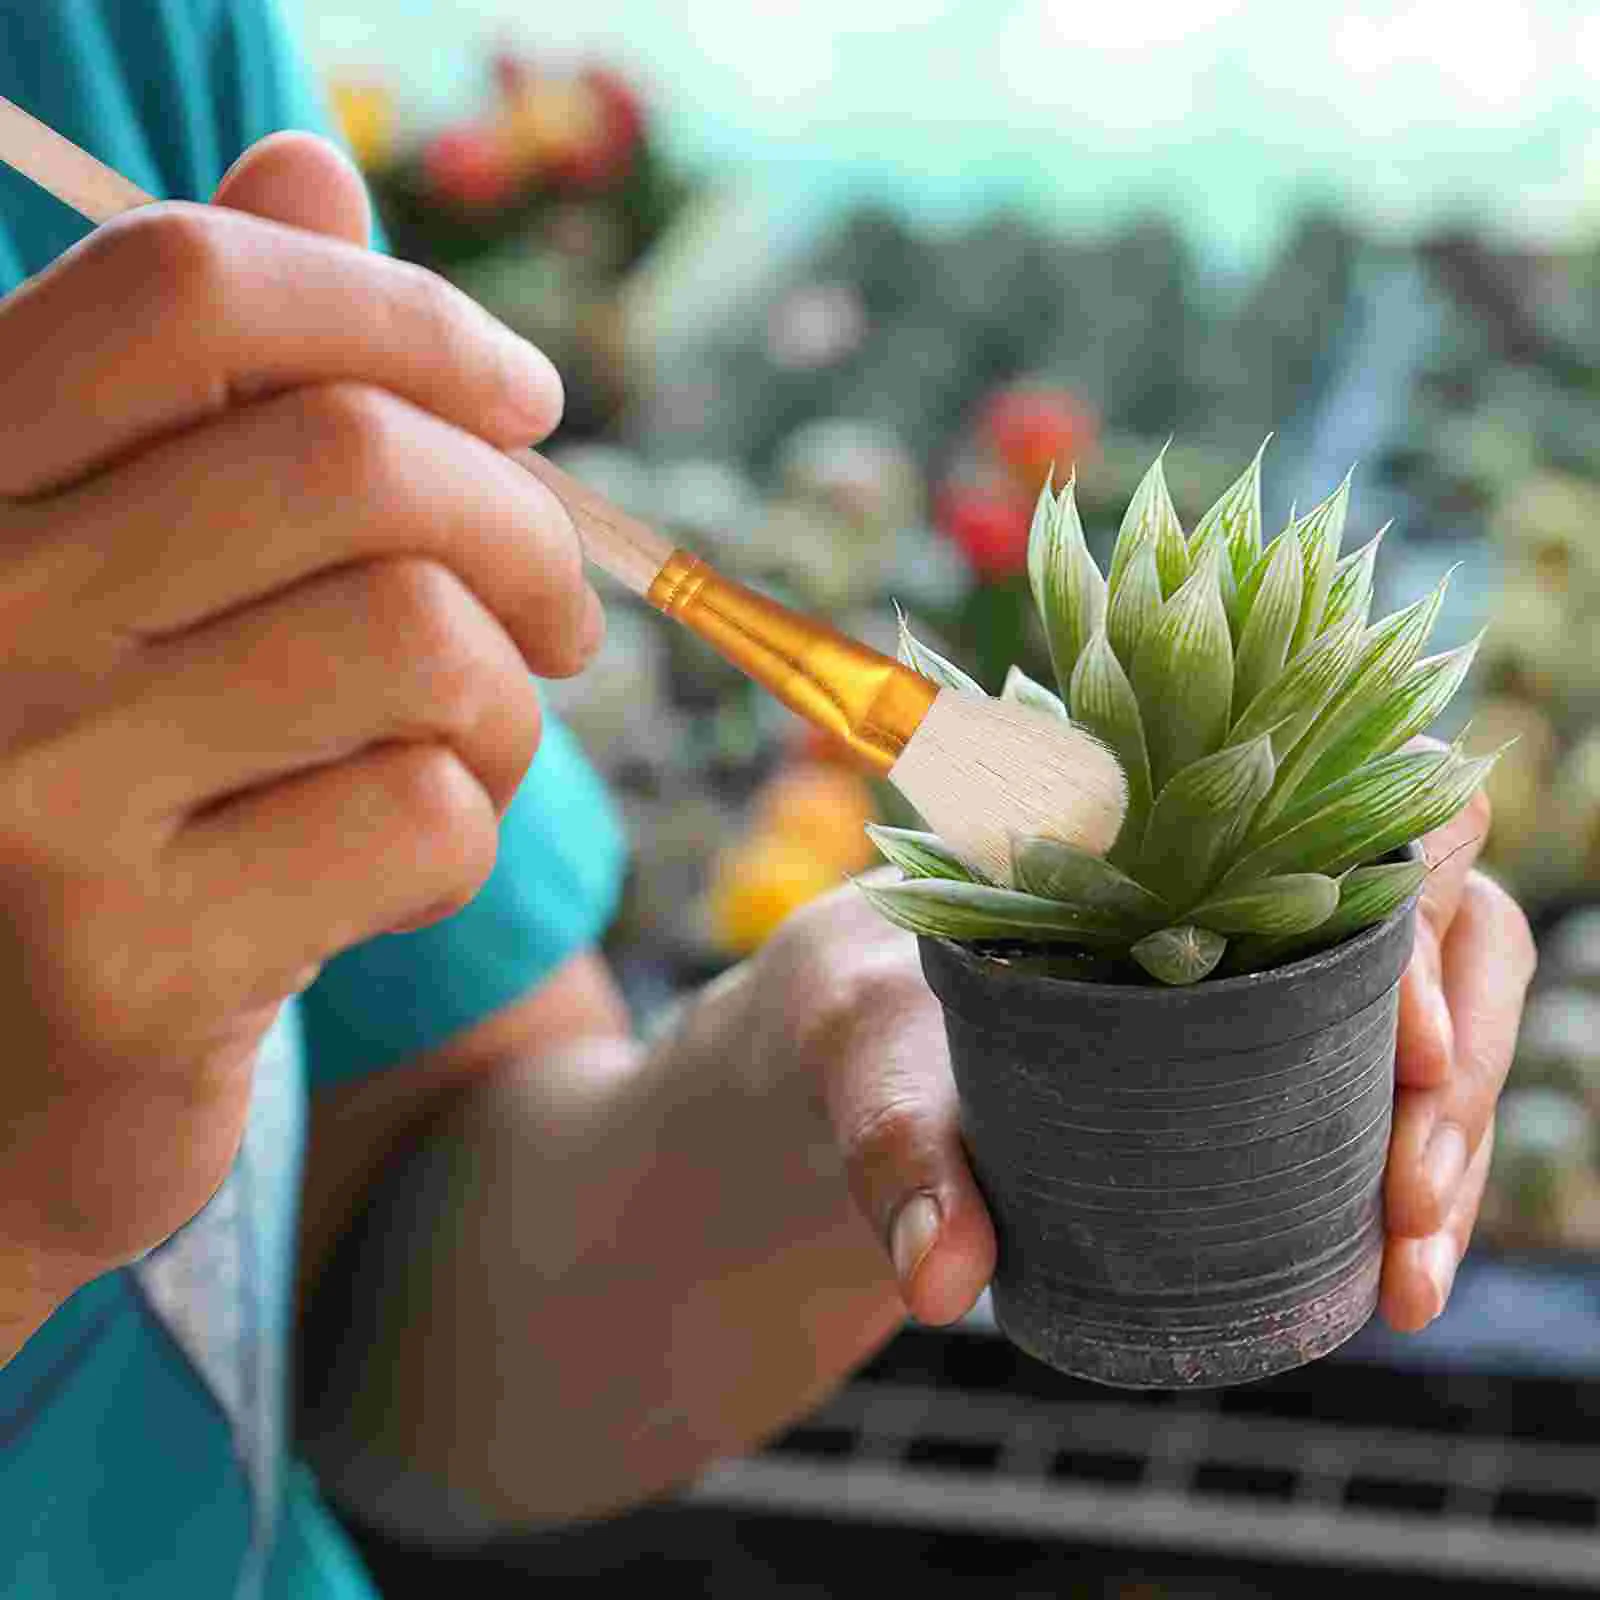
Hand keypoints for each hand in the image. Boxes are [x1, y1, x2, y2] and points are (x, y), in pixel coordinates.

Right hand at [0, 133, 592, 1341]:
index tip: (523, 402)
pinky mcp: (134, 961)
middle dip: (524, 531)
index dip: (404, 314)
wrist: (8, 1070)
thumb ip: (211, 380)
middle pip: (351, 461)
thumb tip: (310, 159)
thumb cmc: (101, 784)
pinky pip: (422, 818)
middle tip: (563, 614)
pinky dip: (473, 826)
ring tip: (485, 742)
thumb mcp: (131, 566)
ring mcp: (33, 793)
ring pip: (415, 642)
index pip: (189, 291)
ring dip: (508, 701)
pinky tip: (412, 853)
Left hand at [747, 757, 1535, 1338]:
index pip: (1349, 811)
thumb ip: (897, 1153)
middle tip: (1409, 1201)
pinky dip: (1418, 1182)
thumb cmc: (867, 1018)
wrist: (861, 1054)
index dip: (1411, 910)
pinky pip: (1393, 1094)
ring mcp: (1277, 964)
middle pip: (1440, 922)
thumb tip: (943, 1281)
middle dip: (1451, 1061)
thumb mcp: (867, 1061)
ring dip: (1450, 1137)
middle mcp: (1245, 876)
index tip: (1401, 1042)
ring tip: (1410, 1270)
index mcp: (1158, 821)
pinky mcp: (1278, 1050)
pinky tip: (1401, 1280)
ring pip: (1439, 1013)